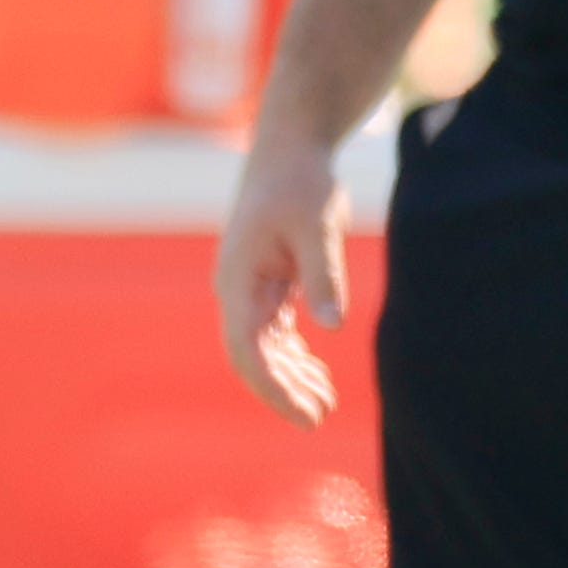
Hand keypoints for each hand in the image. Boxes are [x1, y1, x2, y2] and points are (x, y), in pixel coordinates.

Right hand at [214, 119, 351, 423]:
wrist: (290, 148)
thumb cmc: (301, 181)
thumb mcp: (318, 224)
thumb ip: (323, 274)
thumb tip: (331, 325)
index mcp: (239, 279)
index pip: (248, 350)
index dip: (273, 388)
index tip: (304, 414)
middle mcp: (236, 289)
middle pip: (253, 356)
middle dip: (283, 391)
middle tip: (319, 420)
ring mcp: (249, 288)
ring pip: (264, 348)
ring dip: (290, 378)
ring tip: (324, 405)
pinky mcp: (267, 283)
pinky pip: (275, 332)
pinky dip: (294, 356)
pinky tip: (317, 377)